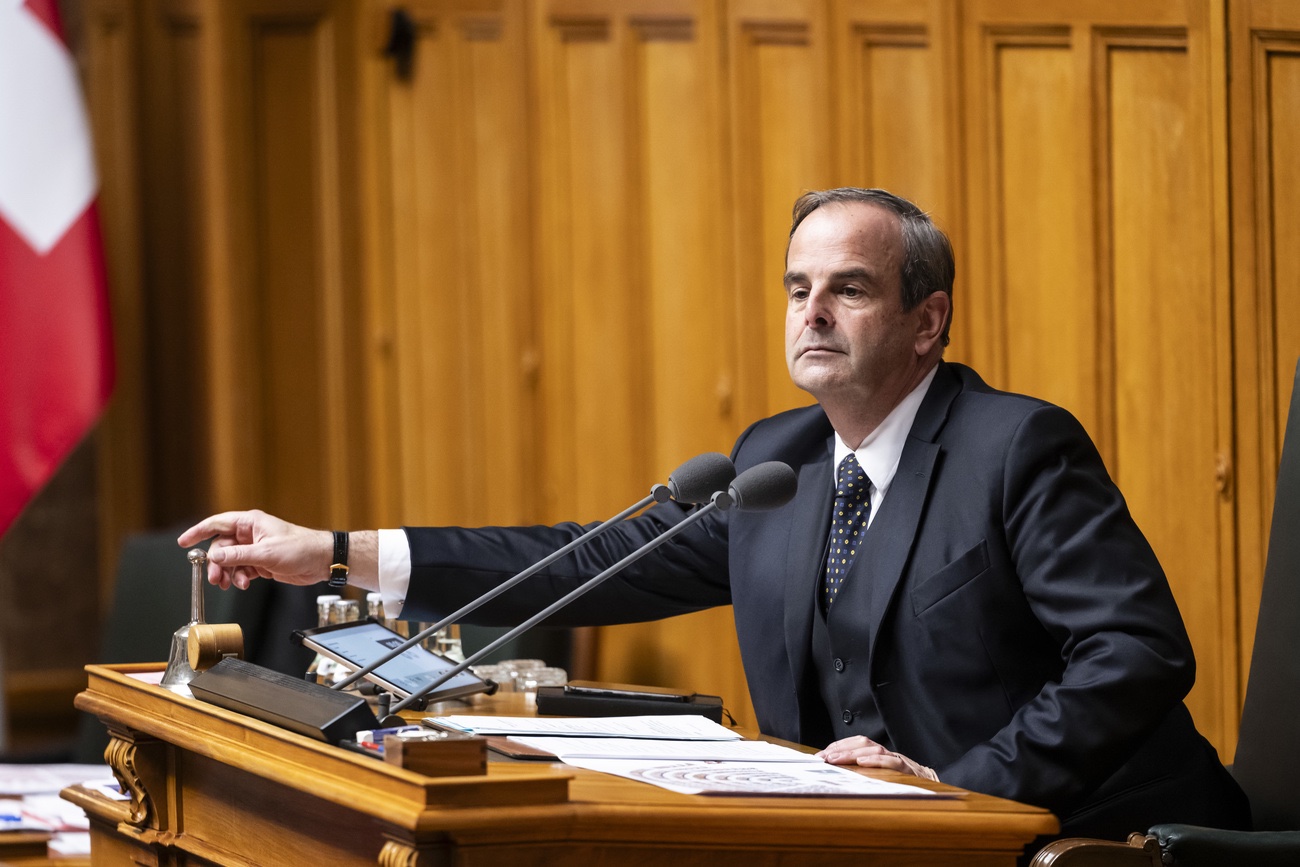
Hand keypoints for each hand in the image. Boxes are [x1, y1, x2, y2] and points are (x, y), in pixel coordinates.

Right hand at [177, 510, 331, 589]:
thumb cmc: (300, 548)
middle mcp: (251, 534)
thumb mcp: (266, 553)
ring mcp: (255, 548)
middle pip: (221, 547)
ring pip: (230, 561)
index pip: (217, 524)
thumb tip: (215, 557)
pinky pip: (241, 569)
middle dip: (216, 563)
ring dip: (228, 573)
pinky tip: (243, 584)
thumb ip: (238, 556)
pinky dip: (239, 578)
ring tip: (231, 584)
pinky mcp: (261, 562)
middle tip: (215, 578)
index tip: (183, 542)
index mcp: (251, 523)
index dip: (198, 532)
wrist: (321, 561)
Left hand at [816, 735, 938, 780]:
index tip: (820, 756)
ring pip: (874, 749)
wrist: (932, 787)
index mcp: (878, 754)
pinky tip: (862, 762)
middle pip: (862, 742)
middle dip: (840, 748)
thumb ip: (862, 774)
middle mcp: (887, 753)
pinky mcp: (907, 770)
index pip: (855, 743)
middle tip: (823, 758)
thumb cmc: (902, 783)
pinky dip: (876, 761)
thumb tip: (836, 774)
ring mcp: (897, 760)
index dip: (837, 747)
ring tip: (836, 759)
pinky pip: (892, 762)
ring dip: (852, 753)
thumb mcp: (880, 777)